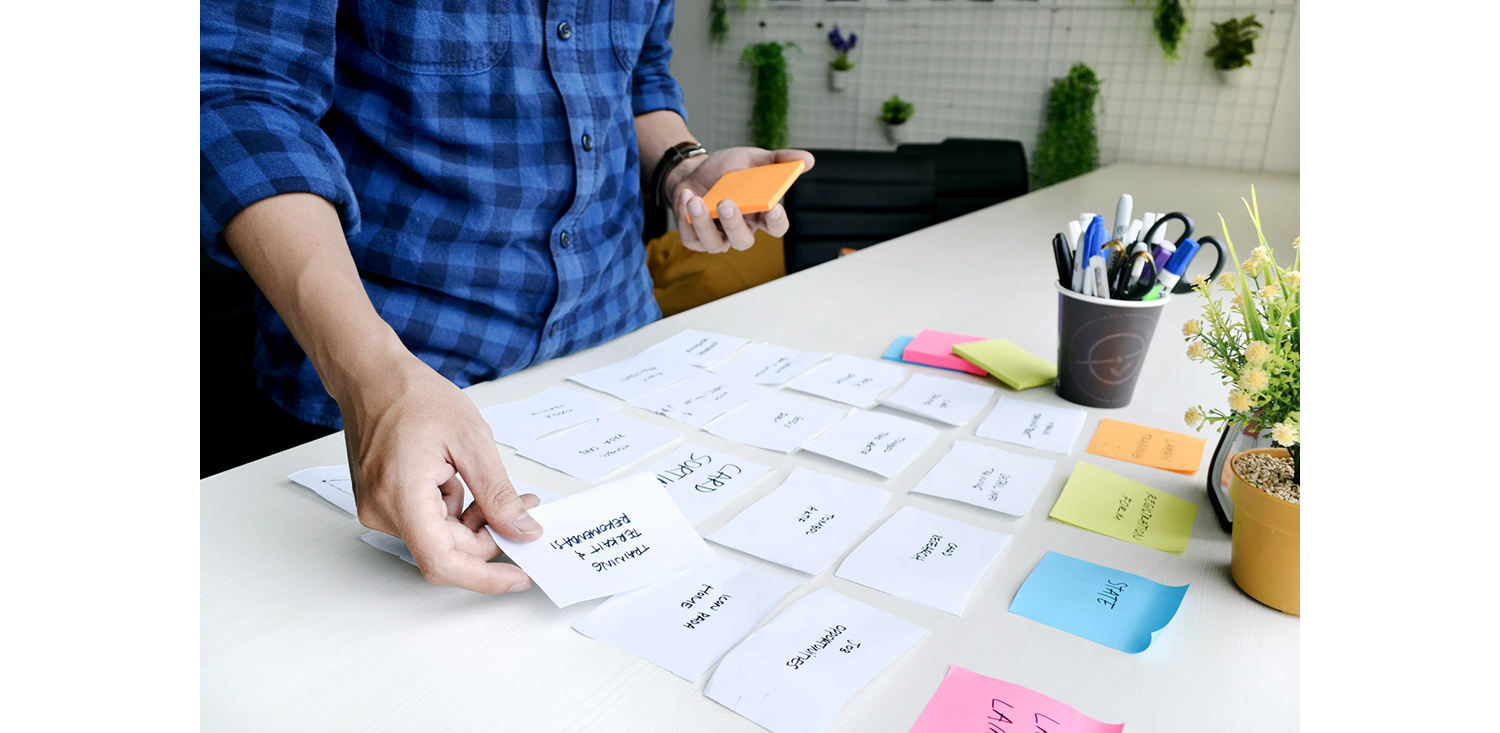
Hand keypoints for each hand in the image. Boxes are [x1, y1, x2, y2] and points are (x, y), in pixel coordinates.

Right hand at [340, 352, 543, 593]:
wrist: (370, 375)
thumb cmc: (413, 396)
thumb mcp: (472, 440)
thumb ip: (498, 493)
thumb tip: (523, 530)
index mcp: (402, 497)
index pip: (444, 563)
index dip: (485, 578)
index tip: (518, 578)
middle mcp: (382, 511)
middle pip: (447, 551)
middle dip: (490, 536)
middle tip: (525, 510)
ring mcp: (377, 509)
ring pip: (439, 537)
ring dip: (473, 521)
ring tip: (494, 487)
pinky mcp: (381, 502)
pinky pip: (425, 522)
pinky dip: (453, 510)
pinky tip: (462, 480)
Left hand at [667, 147, 814, 252]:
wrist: (695, 173)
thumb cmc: (727, 170)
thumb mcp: (753, 158)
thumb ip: (778, 160)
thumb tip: (808, 160)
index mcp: (759, 214)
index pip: (776, 227)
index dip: (777, 222)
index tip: (774, 209)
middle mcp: (740, 230)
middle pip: (744, 241)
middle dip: (734, 225)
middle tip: (727, 203)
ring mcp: (717, 237)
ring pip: (715, 245)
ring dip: (704, 223)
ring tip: (696, 200)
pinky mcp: (695, 239)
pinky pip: (691, 238)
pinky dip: (685, 217)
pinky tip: (686, 195)